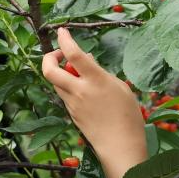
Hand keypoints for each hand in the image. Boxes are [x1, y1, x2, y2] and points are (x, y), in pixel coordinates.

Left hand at [42, 27, 147, 177]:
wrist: (120, 146)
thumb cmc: (128, 116)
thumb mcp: (120, 88)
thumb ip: (101, 72)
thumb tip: (87, 60)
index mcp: (96, 81)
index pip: (74, 54)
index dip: (65, 39)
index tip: (62, 31)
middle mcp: (79, 91)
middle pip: (49, 70)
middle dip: (49, 57)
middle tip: (60, 54)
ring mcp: (72, 104)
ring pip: (56, 82)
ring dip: (60, 72)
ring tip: (76, 71)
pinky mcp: (71, 114)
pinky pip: (64, 94)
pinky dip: (69, 86)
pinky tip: (83, 89)